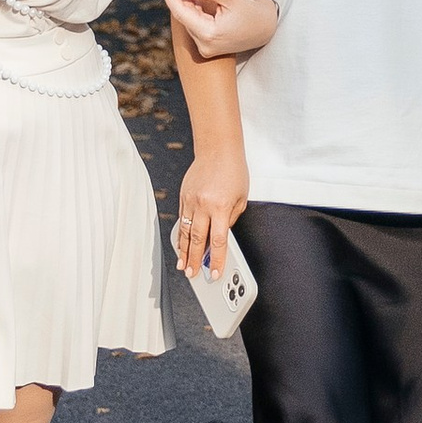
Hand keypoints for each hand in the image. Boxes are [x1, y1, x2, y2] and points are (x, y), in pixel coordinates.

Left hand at [157, 0, 279, 61]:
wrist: (264, 29)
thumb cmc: (248, 9)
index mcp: (208, 34)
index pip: (181, 13)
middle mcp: (204, 45)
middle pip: (186, 15)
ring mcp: (206, 48)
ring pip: (191, 19)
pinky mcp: (208, 47)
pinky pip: (197, 25)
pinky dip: (196, 9)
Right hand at [173, 148, 247, 277]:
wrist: (217, 148)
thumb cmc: (233, 171)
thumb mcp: (241, 198)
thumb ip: (232, 219)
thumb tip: (222, 236)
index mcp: (221, 208)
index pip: (218, 241)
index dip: (215, 260)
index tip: (214, 273)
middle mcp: (204, 205)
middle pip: (197, 240)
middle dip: (194, 260)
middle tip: (192, 274)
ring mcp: (191, 200)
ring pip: (185, 231)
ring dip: (183, 251)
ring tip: (182, 265)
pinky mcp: (184, 195)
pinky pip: (182, 219)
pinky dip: (180, 234)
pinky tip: (180, 244)